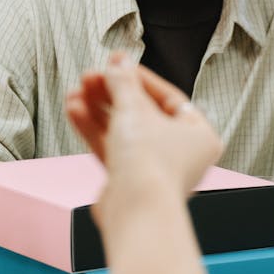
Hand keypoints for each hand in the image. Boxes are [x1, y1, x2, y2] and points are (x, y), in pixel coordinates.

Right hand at [65, 53, 221, 208]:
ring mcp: (153, 168)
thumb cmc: (150, 164)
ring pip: (123, 131)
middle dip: (112, 94)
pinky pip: (111, 148)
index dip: (139, 78)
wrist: (135, 212)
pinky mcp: (129, 181)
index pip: (167, 97)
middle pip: (141, 113)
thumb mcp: (134, 110)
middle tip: (91, 77)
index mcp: (198, 135)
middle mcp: (180, 153)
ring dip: (97, 109)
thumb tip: (119, 61)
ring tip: (75, 92)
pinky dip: (94, 129)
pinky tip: (75, 111)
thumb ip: (123, 82)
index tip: (117, 65)